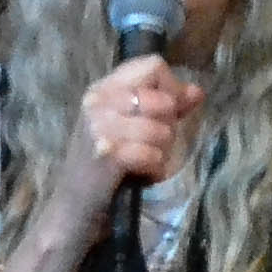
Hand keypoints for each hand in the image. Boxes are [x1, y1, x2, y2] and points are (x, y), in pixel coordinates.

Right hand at [59, 58, 201, 227]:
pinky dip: (154, 170)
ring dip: (161, 152)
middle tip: (150, 144)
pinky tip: (140, 175)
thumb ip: (165, 106)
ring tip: (143, 161)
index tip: (169, 112)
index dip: (171, 88)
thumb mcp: (133, 128)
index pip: (152, 65)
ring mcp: (100, 128)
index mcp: (103, 88)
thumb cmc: (107, 166)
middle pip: (162, 99)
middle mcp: (98, 102)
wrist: (75, 206)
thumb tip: (196, 91)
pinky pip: (153, 154)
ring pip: (161, 129)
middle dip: (167, 126)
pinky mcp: (107, 155)